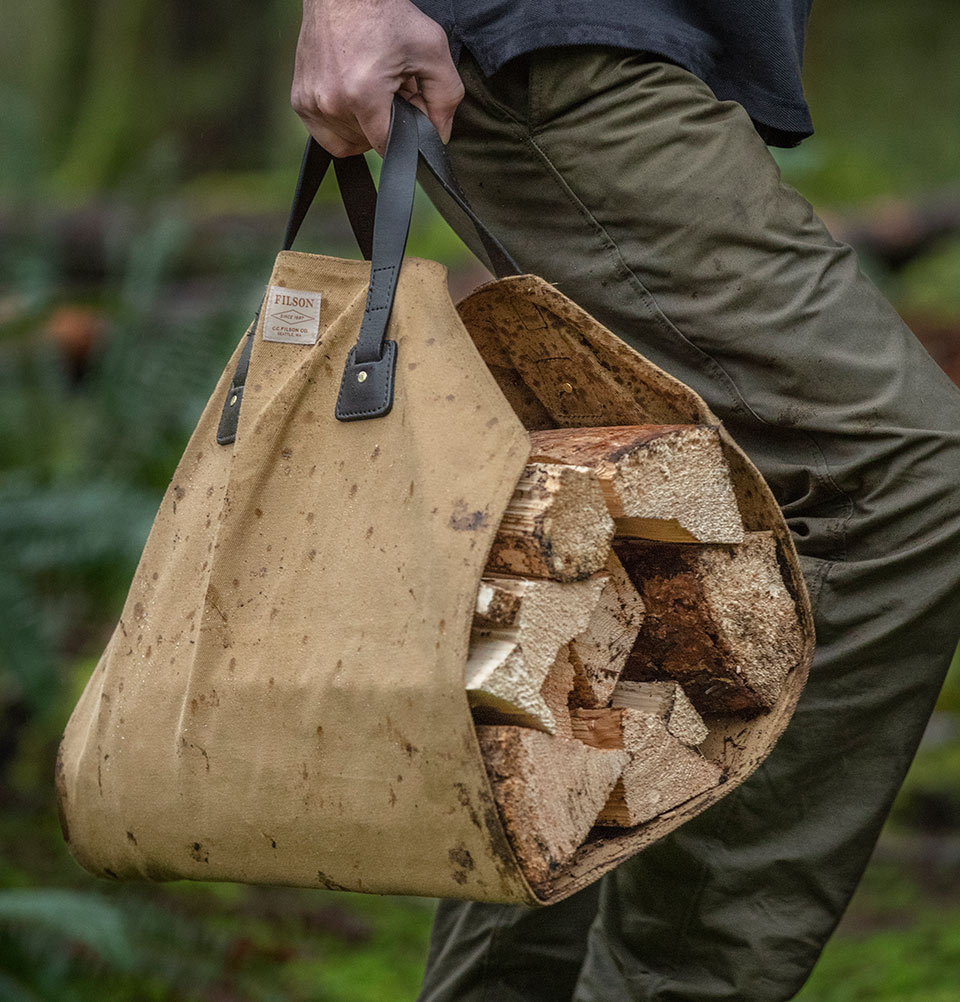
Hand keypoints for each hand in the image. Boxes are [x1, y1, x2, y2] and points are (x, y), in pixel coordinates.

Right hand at [291, 0, 463, 156]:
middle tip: (391, 93)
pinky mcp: (299, 100)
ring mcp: (310, 103)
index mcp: (363, 95)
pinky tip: (352, 97)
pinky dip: (341, 124)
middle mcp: (331, 103)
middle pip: (367, 144)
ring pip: (345, 143)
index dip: (404, 133)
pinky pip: (324, 134)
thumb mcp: (431, 51)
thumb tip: (440, 137)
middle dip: (384, 126)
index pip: (388, 147)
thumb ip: (445, 99)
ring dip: (362, 127)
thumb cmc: (385, 15)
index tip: (406, 107)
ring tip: (371, 93)